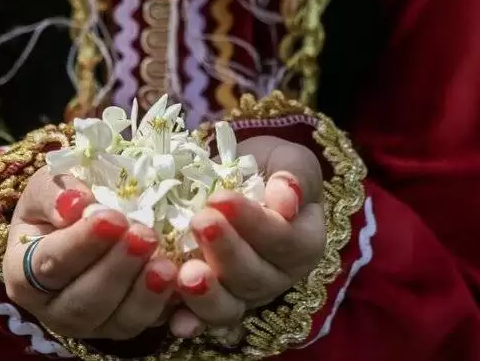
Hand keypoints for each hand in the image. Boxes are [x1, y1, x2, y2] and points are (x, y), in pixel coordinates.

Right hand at [3, 166, 178, 339]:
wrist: (78, 224)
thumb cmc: (57, 204)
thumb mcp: (45, 188)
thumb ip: (54, 194)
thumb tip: (76, 204)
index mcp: (23, 274)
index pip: (49, 265)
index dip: (81, 244)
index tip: (111, 218)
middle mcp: (54, 308)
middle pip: (83, 301)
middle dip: (117, 269)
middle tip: (145, 235)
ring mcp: (93, 324)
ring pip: (118, 320)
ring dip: (145, 294)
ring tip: (166, 265)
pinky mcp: (126, 326)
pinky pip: (150, 324)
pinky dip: (168, 307)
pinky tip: (183, 283)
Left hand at [168, 136, 325, 338]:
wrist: (235, 180)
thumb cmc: (265, 167)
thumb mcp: (287, 158)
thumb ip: (294, 176)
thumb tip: (286, 201)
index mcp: (304, 242)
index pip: (285, 240)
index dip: (254, 223)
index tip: (221, 197)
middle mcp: (277, 277)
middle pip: (256, 277)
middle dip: (226, 252)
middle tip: (199, 223)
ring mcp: (244, 295)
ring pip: (230, 307)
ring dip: (208, 295)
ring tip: (186, 274)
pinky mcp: (211, 303)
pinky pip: (201, 318)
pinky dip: (189, 321)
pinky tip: (175, 320)